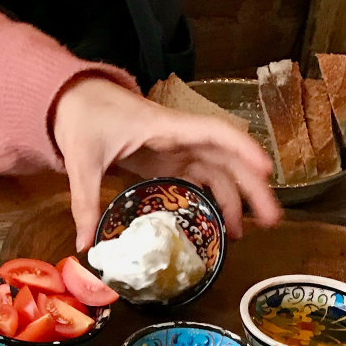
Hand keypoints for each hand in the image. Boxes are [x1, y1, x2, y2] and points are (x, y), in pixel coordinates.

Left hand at [51, 76, 281, 250]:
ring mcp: (176, 149)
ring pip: (217, 172)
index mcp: (166, 128)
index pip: (214, 133)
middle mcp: (179, 137)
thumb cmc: (83, 117)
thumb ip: (85, 202)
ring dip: (234, 199)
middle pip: (226, 159)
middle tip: (271, 219)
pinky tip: (218, 224)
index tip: (266, 170)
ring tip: (245, 233)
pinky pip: (199, 180)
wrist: (73, 99)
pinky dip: (211, 199)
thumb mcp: (82, 160)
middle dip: (251, 187)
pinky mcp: (167, 160)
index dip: (243, 148)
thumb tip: (84, 245)